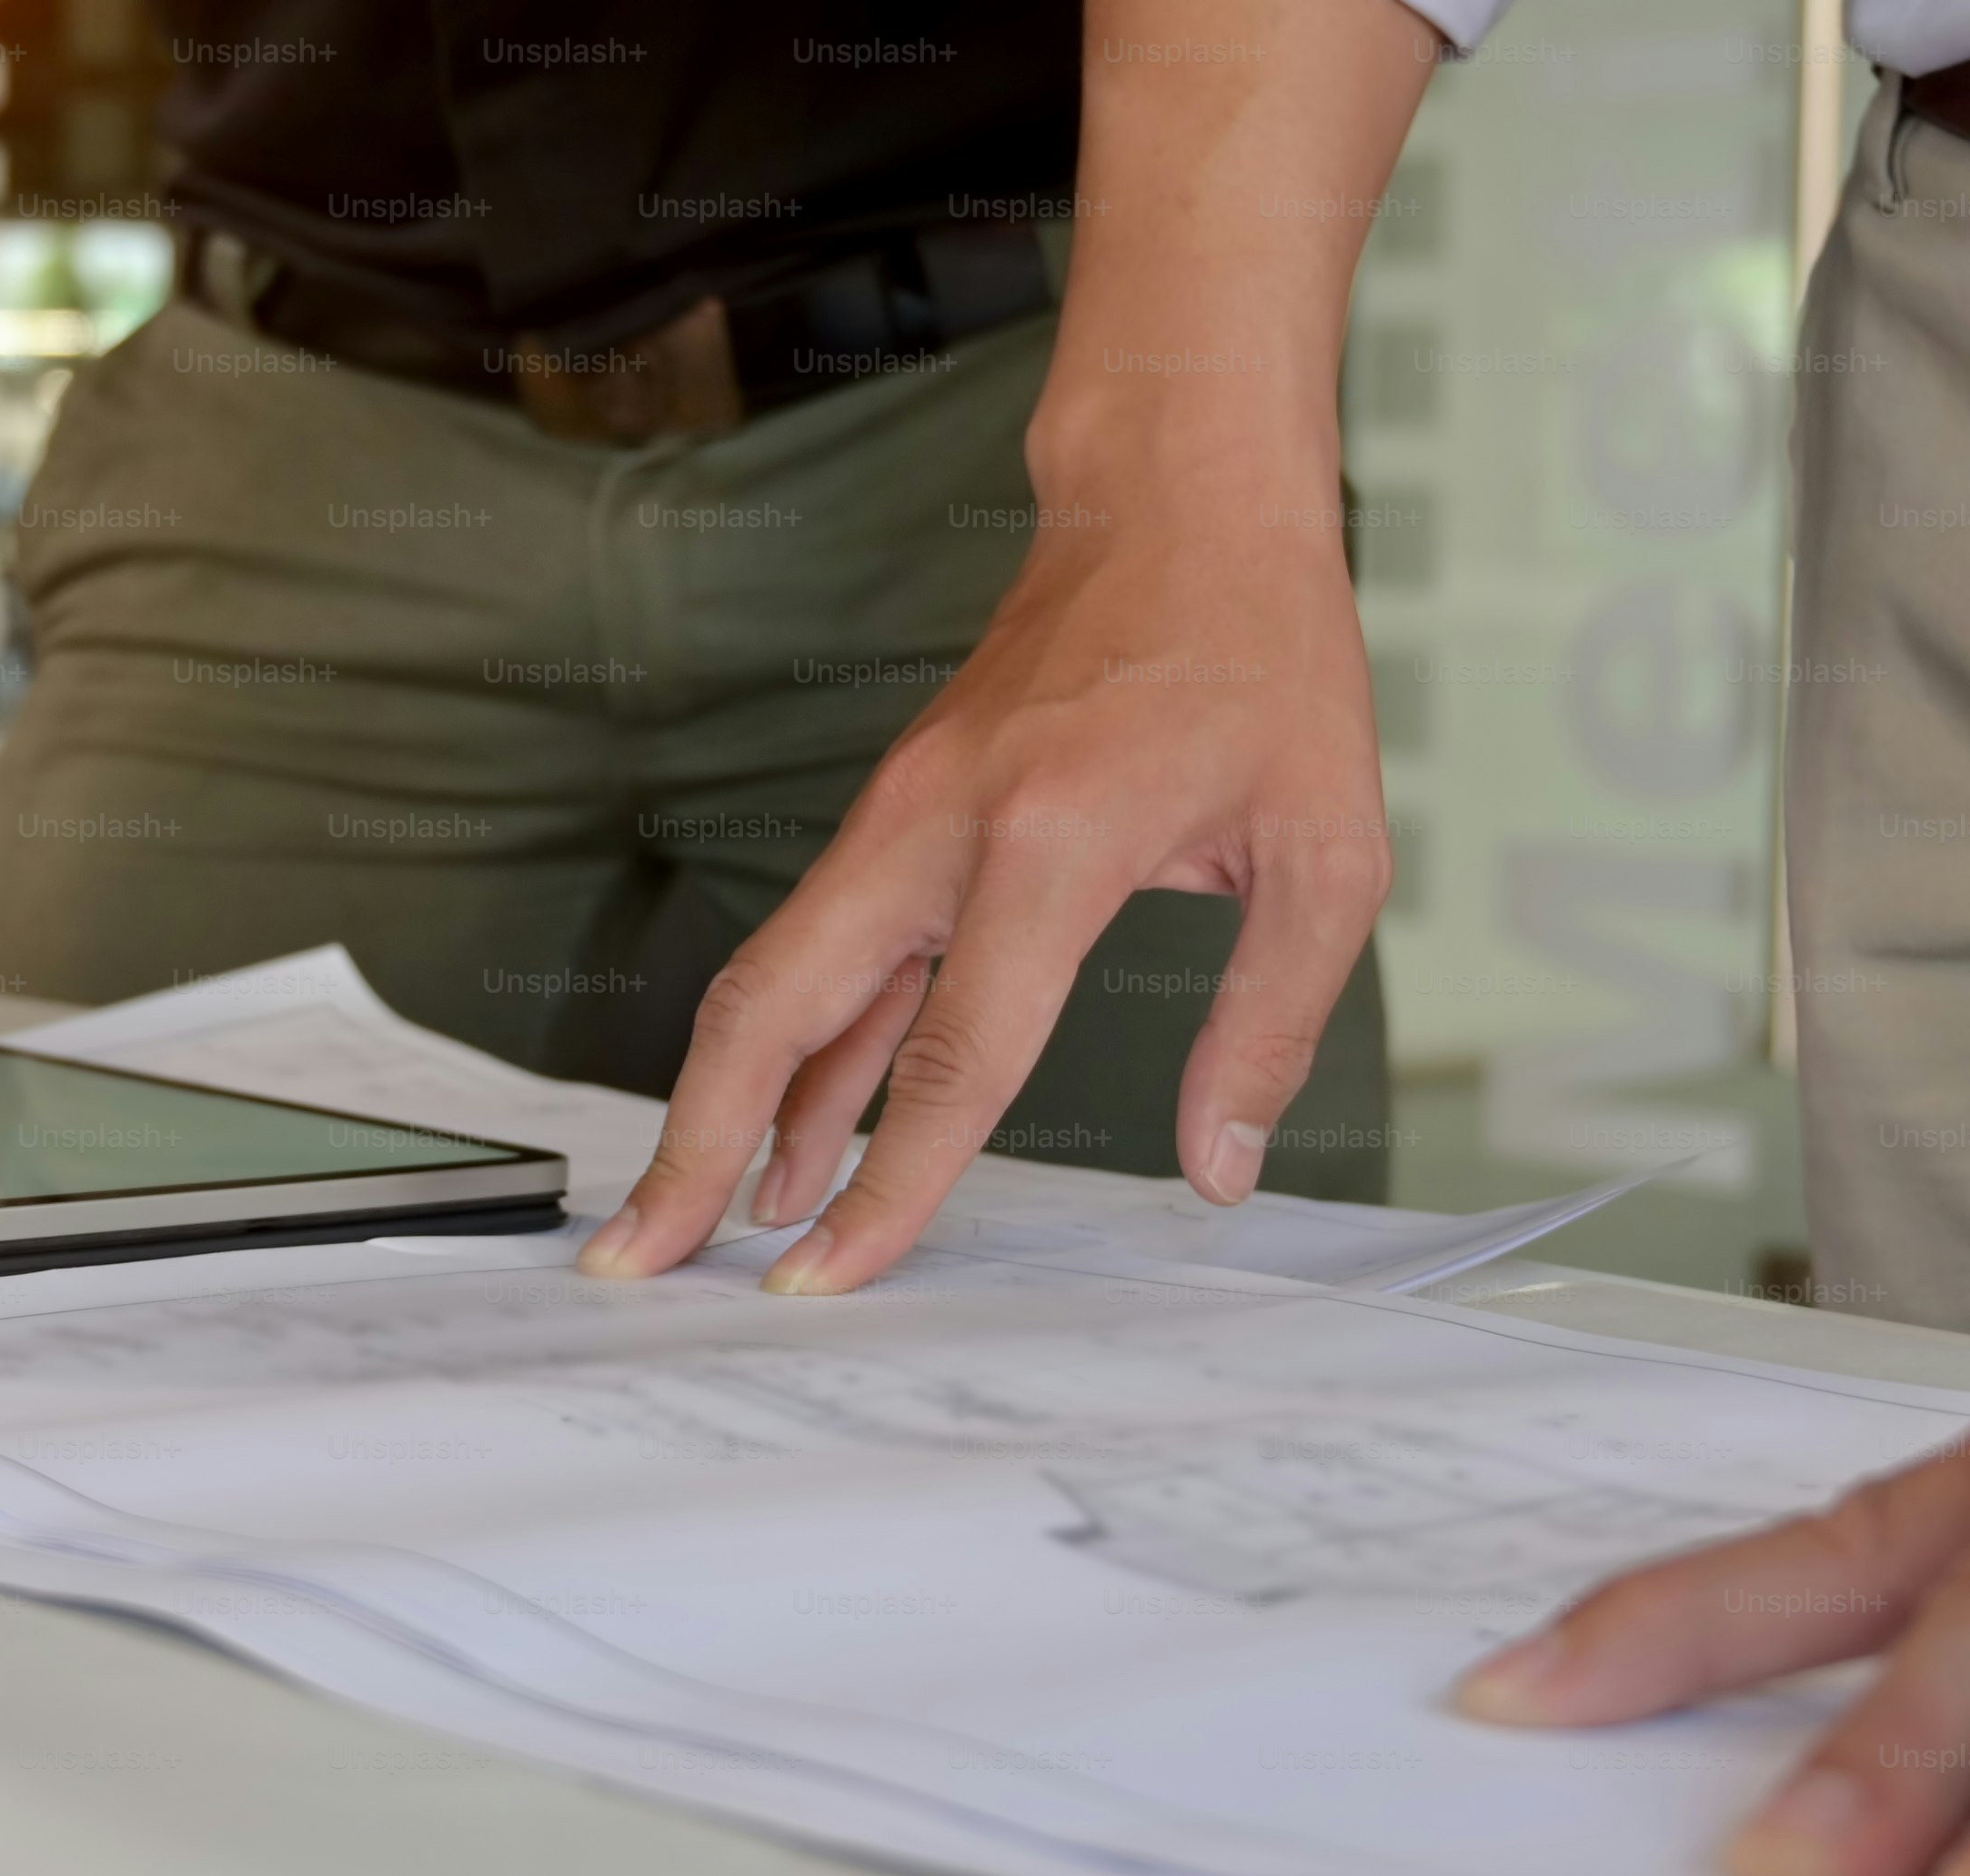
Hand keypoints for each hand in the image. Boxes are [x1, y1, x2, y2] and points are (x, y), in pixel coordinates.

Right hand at [570, 474, 1389, 1291]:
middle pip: (774, 1008)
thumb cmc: (1260, 656)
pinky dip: (798, 1046)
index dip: (887, 1185)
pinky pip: (830, 950)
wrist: (1181, 505)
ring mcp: (905, 815)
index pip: (949, 1057)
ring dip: (727, 1102)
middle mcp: (942, 826)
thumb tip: (1221, 1163)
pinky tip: (793, 1129)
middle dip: (696, 1144)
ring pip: (779, 979)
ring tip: (701, 1221)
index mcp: (1051, 842)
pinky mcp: (904, 816)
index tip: (831, 1276)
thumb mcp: (1325, 847)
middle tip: (643, 1256)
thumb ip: (1271, 1020)